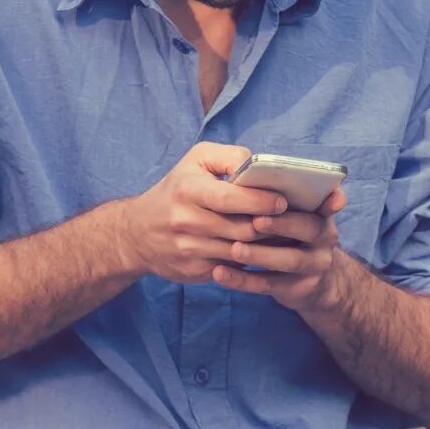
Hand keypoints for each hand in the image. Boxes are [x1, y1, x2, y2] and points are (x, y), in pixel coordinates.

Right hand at [115, 142, 285, 283]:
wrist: (137, 233)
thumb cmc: (177, 189)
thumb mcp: (196, 161)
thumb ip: (230, 157)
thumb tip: (259, 166)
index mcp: (188, 190)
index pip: (232, 198)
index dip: (261, 201)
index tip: (282, 201)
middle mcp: (186, 221)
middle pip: (243, 228)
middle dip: (270, 225)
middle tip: (291, 220)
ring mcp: (190, 249)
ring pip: (242, 251)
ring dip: (266, 244)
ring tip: (284, 234)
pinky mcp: (195, 271)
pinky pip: (234, 267)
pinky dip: (252, 260)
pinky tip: (265, 251)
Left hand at [209, 184, 348, 310]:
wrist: (305, 280)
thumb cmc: (286, 234)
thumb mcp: (291, 212)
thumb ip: (277, 193)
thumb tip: (246, 168)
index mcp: (321, 212)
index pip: (330, 201)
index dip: (329, 198)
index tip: (313, 197)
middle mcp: (325, 237)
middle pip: (309, 229)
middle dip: (282, 225)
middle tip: (254, 222)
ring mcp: (315, 265)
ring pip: (290, 260)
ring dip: (261, 254)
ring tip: (233, 249)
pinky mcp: (299, 289)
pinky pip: (271, 285)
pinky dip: (244, 280)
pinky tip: (220, 273)